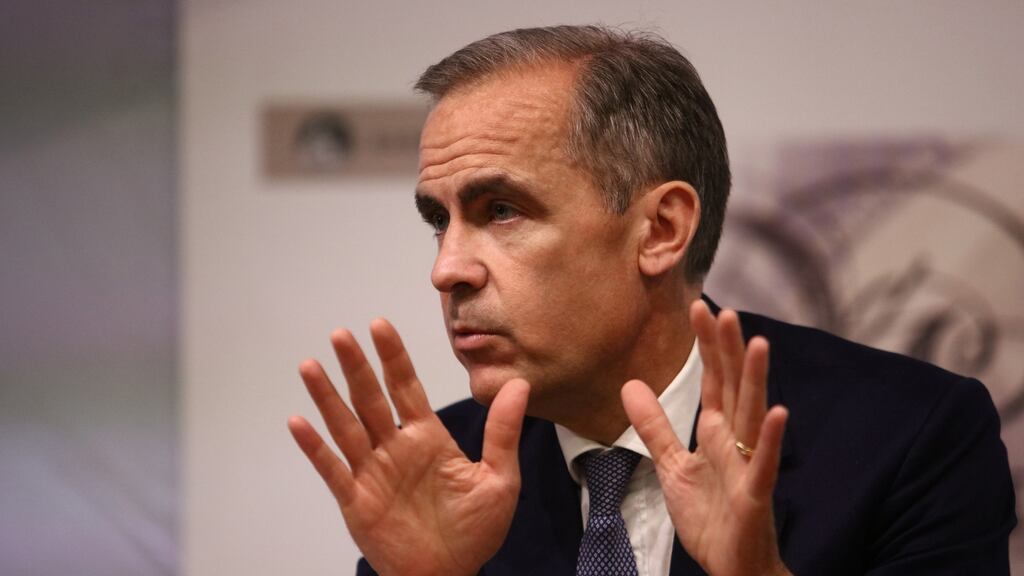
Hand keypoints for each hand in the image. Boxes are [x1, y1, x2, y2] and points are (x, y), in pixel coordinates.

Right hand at [288, 318, 529, 575]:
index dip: (393, 357)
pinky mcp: (356, 500)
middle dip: (356, 366)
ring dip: (327, 397)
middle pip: (370, 398)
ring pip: (345, 426)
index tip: (380, 325)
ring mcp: (372, 472)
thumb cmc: (474, 533)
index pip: (406, 387)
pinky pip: (332, 468)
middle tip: (341, 334)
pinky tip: (299, 422)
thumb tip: (519, 384)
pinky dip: (314, 446)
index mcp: (427, 437)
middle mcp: (395, 448)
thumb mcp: (499, 478)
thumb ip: (502, 432)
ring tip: (311, 366)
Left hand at [621, 301, 790, 575]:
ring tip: (757, 343)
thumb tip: (630, 384)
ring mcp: (748, 465)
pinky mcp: (755, 494)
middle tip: (723, 310)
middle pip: (733, 386)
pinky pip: (763, 463)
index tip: (699, 307)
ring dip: (756, 379)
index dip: (707, 346)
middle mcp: (735, 441)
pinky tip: (778, 412)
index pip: (713, 380)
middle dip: (728, 350)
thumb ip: (654, 426)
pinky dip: (769, 439)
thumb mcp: (671, 465)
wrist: (731, 565)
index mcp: (716, 432)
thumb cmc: (711, 517)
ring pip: (752, 414)